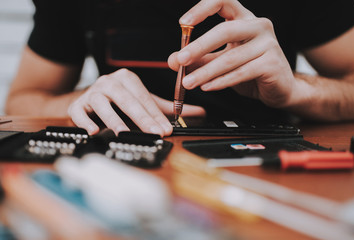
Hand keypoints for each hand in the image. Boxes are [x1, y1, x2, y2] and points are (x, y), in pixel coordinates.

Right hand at [68, 69, 204, 135]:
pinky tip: (93, 131)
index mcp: (127, 79)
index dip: (156, 115)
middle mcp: (109, 82)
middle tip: (154, 132)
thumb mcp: (145, 102)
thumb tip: (200, 112)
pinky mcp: (77, 105)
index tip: (166, 129)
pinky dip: (85, 121)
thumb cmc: (121, 102)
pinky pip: (79, 112)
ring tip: (123, 132)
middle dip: (141, 118)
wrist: (90, 100)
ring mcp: (92, 92)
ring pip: (102, 104)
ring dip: (114, 119)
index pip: (144, 98)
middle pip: (127, 100)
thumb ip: (169, 108)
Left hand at [168, 0, 297, 107]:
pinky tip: (207, 87)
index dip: (202, 9)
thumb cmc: (250, 70)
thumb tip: (173, 60)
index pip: (223, 1)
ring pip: (230, 57)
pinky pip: (241, 72)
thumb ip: (199, 59)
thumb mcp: (220, 62)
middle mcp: (258, 26)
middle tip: (180, 60)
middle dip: (199, 46)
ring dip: (206, 72)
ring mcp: (268, 43)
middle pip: (224, 30)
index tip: (183, 24)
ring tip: (188, 83)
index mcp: (244, 19)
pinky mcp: (272, 63)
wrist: (279, 89)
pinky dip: (221, 81)